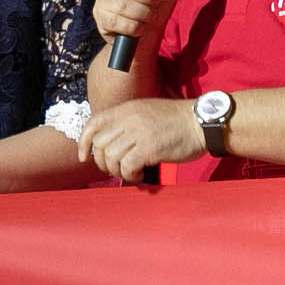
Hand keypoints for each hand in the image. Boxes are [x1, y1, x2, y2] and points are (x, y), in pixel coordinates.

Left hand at [79, 95, 204, 180]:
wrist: (201, 122)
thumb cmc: (176, 121)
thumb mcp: (146, 112)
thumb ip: (127, 123)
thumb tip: (110, 145)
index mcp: (127, 109)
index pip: (94, 123)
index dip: (84, 142)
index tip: (85, 156)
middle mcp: (129, 119)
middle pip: (100, 145)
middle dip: (103, 162)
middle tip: (116, 168)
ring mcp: (138, 132)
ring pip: (111, 157)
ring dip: (118, 171)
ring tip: (131, 172)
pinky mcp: (149, 148)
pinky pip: (127, 166)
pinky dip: (130, 175)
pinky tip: (139, 175)